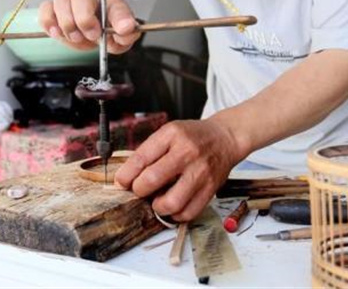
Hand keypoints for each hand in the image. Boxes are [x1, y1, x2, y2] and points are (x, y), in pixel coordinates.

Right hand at [38, 0, 139, 53]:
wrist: (97, 30)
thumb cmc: (109, 26)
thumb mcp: (123, 31)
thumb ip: (128, 31)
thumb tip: (127, 28)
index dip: (93, 17)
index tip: (98, 33)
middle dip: (81, 21)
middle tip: (90, 36)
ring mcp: (66, 3)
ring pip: (59, 2)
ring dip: (66, 24)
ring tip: (75, 37)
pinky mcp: (52, 13)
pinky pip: (44, 12)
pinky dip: (49, 23)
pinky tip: (58, 33)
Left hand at [114, 118, 245, 221]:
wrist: (225, 138)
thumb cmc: (193, 137)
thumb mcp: (169, 133)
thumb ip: (149, 152)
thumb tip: (126, 177)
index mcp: (172, 135)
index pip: (141, 158)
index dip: (126, 175)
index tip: (122, 182)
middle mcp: (187, 152)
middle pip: (152, 180)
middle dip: (139, 191)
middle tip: (140, 191)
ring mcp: (200, 172)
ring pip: (171, 202)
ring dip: (158, 207)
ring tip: (157, 201)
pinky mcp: (211, 188)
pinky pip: (189, 212)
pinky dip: (176, 215)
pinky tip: (173, 206)